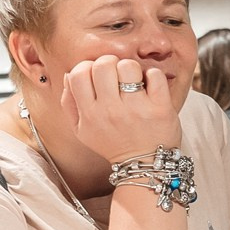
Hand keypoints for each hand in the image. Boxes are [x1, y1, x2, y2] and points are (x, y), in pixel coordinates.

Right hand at [60, 56, 182, 164]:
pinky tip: (150, 86)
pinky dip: (153, 76)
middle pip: (103, 65)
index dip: (88, 67)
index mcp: (89, 114)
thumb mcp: (82, 130)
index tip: (97, 76)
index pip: (78, 73)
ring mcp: (136, 109)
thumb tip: (69, 74)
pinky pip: (155, 75)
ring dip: (131, 68)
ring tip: (134, 81)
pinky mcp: (160, 108)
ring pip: (128, 66)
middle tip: (116, 75)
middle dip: (110, 63)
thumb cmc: (113, 143)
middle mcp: (110, 111)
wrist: (145, 165)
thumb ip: (69, 102)